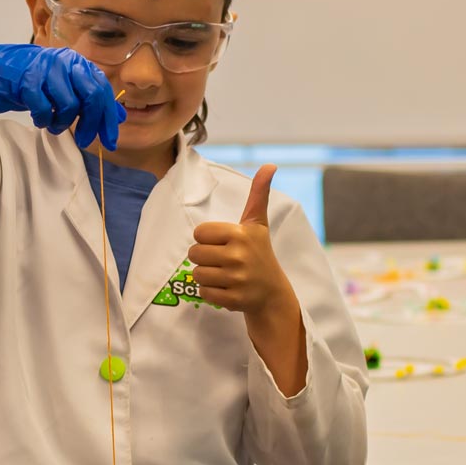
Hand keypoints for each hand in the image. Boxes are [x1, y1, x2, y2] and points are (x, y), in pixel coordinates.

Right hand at [0, 44, 125, 148]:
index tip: (110, 141)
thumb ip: (90, 99)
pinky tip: (39, 118)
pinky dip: (44, 120)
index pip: (103, 91)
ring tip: (53, 125)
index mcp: (77, 63)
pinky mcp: (27, 81)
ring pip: (69, 105)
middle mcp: (65, 62)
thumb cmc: (30, 82)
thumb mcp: (64, 89)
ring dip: (62, 123)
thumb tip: (120, 116)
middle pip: (92, 96)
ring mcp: (45, 70)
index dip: (109, 118)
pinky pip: (45, 109)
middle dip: (92, 124)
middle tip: (85, 141)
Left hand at [188, 165, 295, 315]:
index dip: (207, 239)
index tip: (223, 243)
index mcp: (241, 234)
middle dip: (204, 258)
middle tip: (222, 260)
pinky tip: (226, 288)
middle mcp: (239, 256)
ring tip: (223, 274)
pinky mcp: (232, 299)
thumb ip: (259, 194)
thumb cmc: (259, 252)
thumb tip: (269, 165)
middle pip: (194, 254)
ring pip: (196, 274)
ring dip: (206, 275)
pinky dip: (210, 292)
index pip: (199, 233)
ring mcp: (236, 279)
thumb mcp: (258, 223)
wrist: (271, 291)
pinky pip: (203, 293)